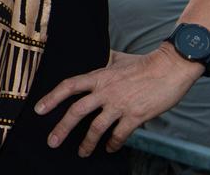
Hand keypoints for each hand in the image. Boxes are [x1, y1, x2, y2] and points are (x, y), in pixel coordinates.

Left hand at [34, 45, 201, 156]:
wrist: (170, 68)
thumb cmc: (144, 63)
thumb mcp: (118, 58)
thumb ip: (104, 61)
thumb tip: (98, 56)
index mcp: (98, 76)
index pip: (68, 86)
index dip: (52, 98)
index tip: (39, 109)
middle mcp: (105, 91)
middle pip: (76, 111)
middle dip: (62, 128)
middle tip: (52, 141)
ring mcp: (119, 104)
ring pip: (96, 128)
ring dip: (87, 143)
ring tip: (82, 152)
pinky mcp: (135, 116)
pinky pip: (119, 134)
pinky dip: (112, 144)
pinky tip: (109, 148)